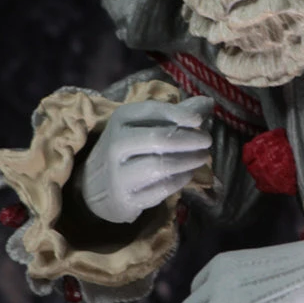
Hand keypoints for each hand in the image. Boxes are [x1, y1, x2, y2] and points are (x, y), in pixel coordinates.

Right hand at [76, 95, 212, 223]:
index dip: (180, 114)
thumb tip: (208, 103)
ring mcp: (118, 174)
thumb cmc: (128, 149)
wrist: (95, 186)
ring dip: (188, 161)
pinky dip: (180, 180)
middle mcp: (116, 144)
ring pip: (160, 166)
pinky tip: (189, 174)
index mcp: (120, 119)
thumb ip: (176, 114)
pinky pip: (161, 189)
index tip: (199, 120)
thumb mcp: (143, 125)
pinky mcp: (126, 199)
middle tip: (207, 140)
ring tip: (202, 157)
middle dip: (189, 139)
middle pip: (159, 139)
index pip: (153, 111)